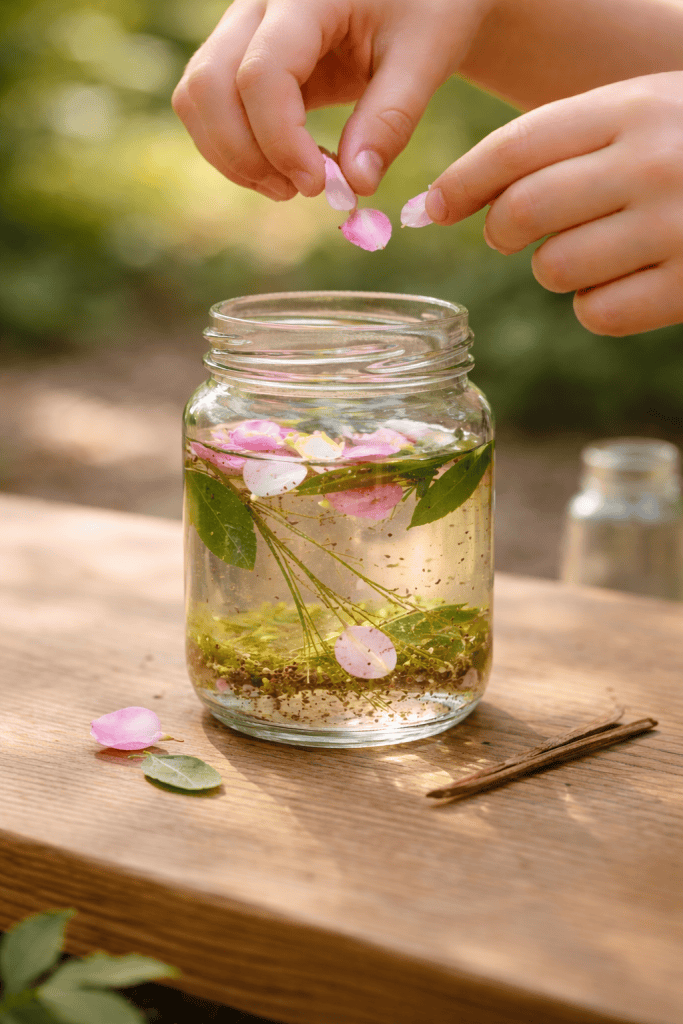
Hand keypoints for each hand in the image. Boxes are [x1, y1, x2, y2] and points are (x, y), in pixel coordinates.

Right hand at [171, 0, 489, 200]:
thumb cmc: (429, 8)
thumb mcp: (426, 56)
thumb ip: (391, 120)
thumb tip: (356, 186)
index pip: (261, 74)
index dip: (281, 142)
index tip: (320, 186)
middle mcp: (257, 4)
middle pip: (208, 85)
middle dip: (245, 154)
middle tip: (301, 191)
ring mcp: (242, 28)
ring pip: (196, 98)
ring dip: (233, 157)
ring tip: (292, 186)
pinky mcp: (243, 56)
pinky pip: (212, 107)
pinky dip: (238, 149)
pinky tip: (287, 168)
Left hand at [425, 73, 682, 335]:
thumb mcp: (643, 111)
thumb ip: (563, 141)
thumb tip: (452, 199)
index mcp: (634, 106)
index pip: (517, 147)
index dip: (460, 183)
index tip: (431, 208)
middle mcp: (652, 162)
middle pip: (522, 213)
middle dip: (502, 230)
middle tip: (510, 233)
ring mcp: (675, 226)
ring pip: (554, 269)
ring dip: (557, 268)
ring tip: (597, 248)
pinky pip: (597, 314)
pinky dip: (597, 306)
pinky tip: (627, 282)